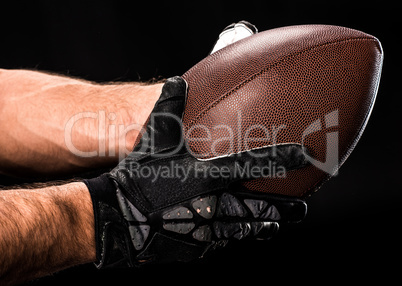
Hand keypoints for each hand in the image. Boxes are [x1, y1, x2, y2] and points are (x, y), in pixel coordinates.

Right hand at [84, 77, 308, 267]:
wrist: (119, 218)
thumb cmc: (138, 177)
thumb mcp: (153, 138)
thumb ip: (168, 107)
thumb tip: (179, 80)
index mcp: (211, 175)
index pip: (257, 164)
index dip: (286, 158)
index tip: (309, 156)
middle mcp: (217, 204)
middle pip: (261, 208)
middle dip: (284, 208)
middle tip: (301, 208)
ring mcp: (209, 229)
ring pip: (246, 229)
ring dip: (264, 225)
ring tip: (277, 224)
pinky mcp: (198, 247)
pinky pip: (222, 242)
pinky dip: (233, 236)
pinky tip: (238, 234)